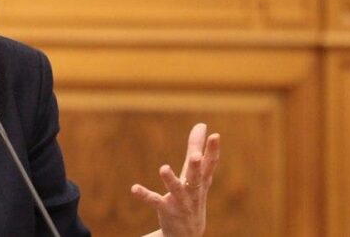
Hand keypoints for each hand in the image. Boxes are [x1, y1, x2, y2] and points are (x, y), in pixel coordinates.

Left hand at [130, 122, 219, 236]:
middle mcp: (194, 191)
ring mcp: (181, 201)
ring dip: (170, 180)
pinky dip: (145, 195)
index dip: (213, 150)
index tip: (215, 135)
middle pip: (196, 177)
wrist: (188, 233)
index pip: (210, 164)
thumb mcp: (197, 174)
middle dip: (196, 167)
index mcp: (202, 181)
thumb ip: (197, 149)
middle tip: (196, 157)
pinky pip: (155, 201)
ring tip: (163, 168)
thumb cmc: (193, 195)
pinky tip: (134, 188)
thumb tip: (202, 124)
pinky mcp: (167, 209)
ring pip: (177, 189)